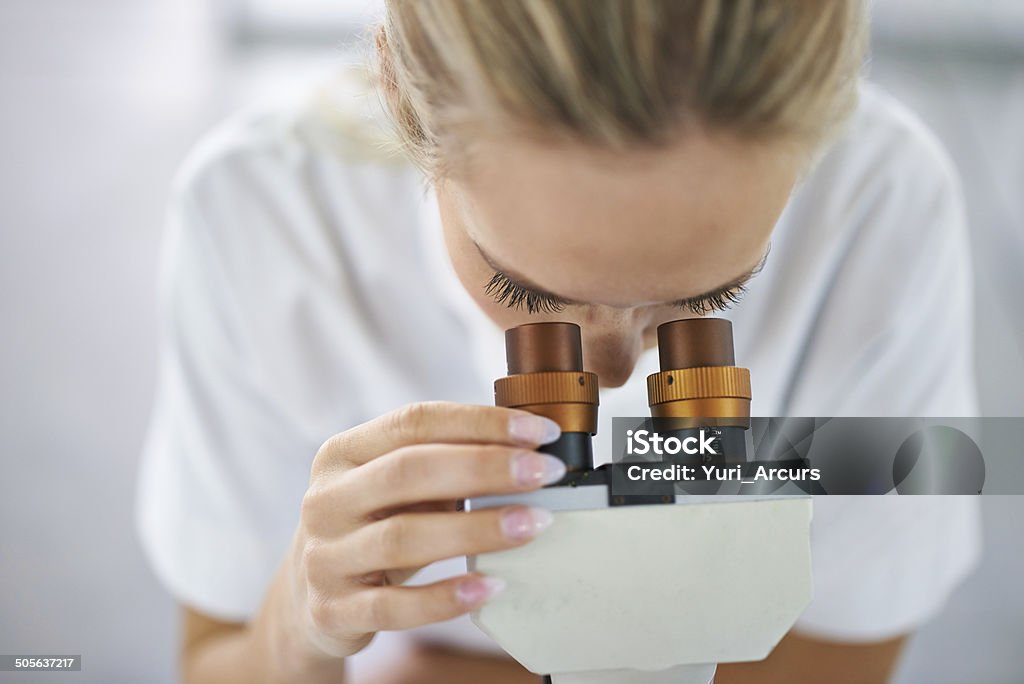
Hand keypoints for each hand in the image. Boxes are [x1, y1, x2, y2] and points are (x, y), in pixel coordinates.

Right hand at [286, 401, 564, 661]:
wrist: (308, 596)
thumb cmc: (372, 526)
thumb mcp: (393, 487)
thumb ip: (443, 464)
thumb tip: (528, 452)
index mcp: (342, 453)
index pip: (414, 422)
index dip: (481, 422)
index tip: (539, 432)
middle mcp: (326, 499)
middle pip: (409, 471)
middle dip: (485, 467)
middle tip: (543, 472)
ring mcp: (325, 557)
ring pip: (404, 537)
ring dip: (477, 529)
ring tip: (533, 523)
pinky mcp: (333, 611)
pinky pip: (395, 606)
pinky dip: (446, 598)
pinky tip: (490, 587)